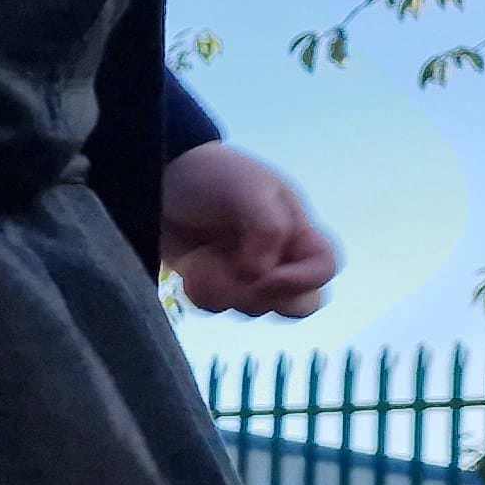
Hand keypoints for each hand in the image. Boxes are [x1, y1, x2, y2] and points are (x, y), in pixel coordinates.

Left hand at [159, 143, 338, 316]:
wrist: (160, 178)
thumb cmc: (212, 176)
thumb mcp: (249, 190)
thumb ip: (268, 230)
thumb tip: (259, 275)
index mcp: (296, 230)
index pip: (324, 269)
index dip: (304, 281)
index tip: (268, 276)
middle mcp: (277, 256)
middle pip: (296, 304)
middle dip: (265, 297)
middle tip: (237, 277)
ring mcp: (245, 273)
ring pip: (253, 308)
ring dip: (226, 292)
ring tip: (204, 260)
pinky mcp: (213, 282)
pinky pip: (217, 307)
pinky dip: (202, 293)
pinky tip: (190, 269)